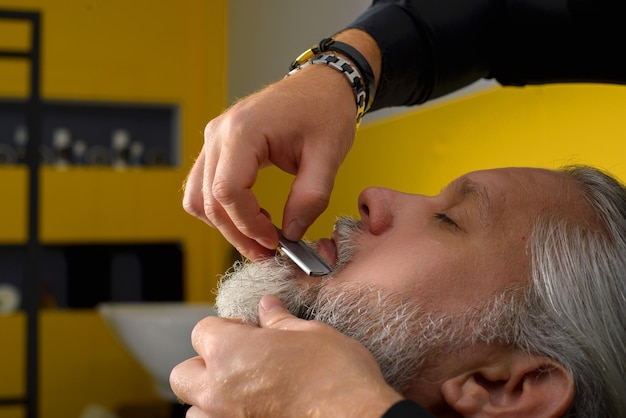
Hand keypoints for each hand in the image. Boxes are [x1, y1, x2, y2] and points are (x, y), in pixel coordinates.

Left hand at [169, 295, 402, 417]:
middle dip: (204, 364)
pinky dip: (227, 417)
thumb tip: (268, 307)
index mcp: (229, 352)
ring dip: (210, 399)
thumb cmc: (336, 375)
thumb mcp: (311, 333)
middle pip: (183, 373)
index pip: (202, 331)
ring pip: (195, 410)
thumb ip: (279, 321)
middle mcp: (217, 390)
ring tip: (245, 392)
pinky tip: (255, 410)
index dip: (226, 327)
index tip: (249, 331)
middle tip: (238, 361)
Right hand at [183, 66, 356, 259]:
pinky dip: (222, 208)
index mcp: (244, 130)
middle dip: (238, 233)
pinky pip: (204, 186)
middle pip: (209, 200)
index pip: (228, 191)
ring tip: (260, 236)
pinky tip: (252, 214)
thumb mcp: (328, 156)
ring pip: (199, 197)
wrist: (322, 83)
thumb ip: (311, 198)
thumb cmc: (326, 110)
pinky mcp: (218, 145)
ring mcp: (214, 138)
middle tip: (269, 252)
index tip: (276, 241)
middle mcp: (219, 133)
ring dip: (225, 224)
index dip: (248, 224)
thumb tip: (291, 234)